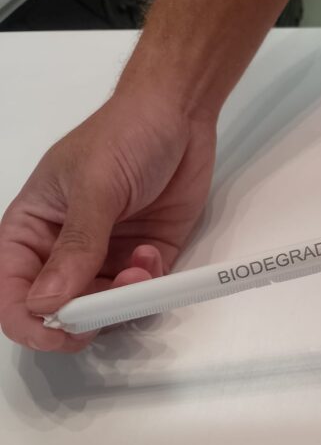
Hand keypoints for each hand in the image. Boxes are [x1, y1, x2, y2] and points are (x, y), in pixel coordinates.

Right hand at [0, 96, 215, 351]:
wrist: (179, 114)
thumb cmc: (125, 133)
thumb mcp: (95, 186)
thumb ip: (75, 246)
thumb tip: (47, 301)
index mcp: (32, 227)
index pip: (11, 288)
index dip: (27, 319)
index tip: (57, 330)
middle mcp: (65, 248)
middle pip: (59, 307)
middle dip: (84, 315)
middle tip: (108, 307)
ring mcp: (108, 253)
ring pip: (104, 306)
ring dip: (122, 299)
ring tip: (139, 265)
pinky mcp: (146, 255)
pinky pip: (144, 292)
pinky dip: (149, 285)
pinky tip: (152, 254)